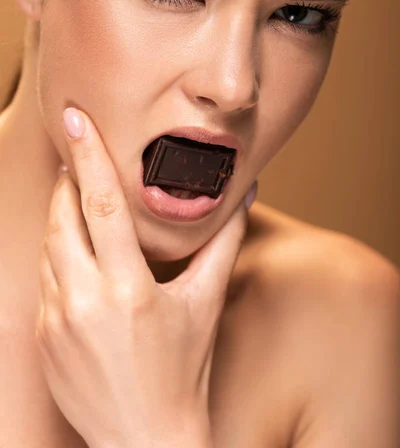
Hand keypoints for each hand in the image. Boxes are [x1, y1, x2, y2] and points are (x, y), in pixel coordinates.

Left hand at [36, 107, 252, 447]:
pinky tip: (77, 251)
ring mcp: (55, 320)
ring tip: (77, 195)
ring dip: (60, 215)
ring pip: (48, 246)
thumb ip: (224, 241)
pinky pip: (44, 278)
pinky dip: (57, 253)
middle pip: (63, 217)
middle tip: (77, 153)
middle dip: (68, 180)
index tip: (75, 119)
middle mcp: (83, 301)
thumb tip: (247, 193)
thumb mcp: (206, 302)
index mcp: (128, 288)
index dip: (89, 155)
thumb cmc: (183, 369)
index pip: (101, 204)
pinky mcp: (42, 336)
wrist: (144, 438)